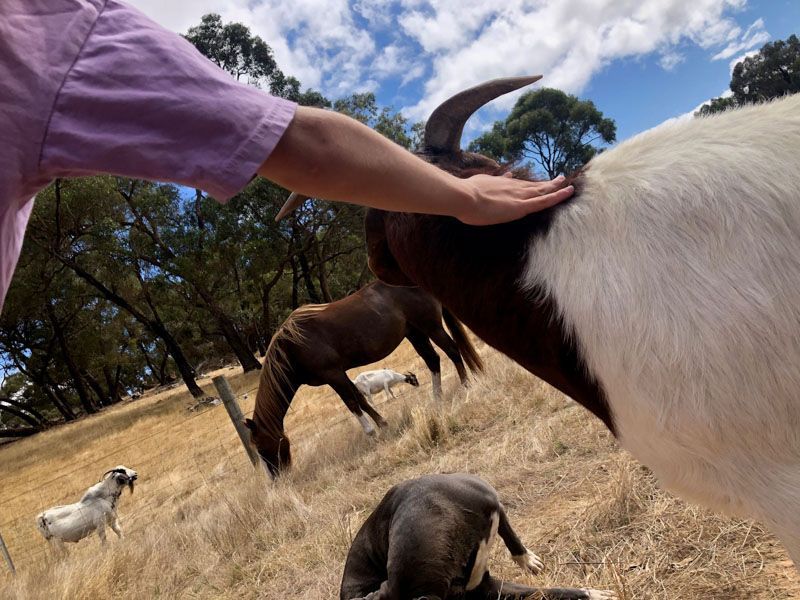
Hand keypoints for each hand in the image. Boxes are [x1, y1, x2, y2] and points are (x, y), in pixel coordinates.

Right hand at [455, 173, 573, 225]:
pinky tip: (567, 192)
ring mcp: (519, 196)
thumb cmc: (467, 193)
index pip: (523, 184)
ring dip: (556, 187)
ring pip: (543, 191)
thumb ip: (496, 180)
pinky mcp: (521, 206)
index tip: (540, 182)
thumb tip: (508, 175)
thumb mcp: (483, 182)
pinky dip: (557, 196)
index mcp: (505, 184)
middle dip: (549, 183)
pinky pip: (544, 200)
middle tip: (560, 179)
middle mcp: (515, 187)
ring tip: (567, 185)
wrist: (464, 196)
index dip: (534, 184)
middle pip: (536, 185)